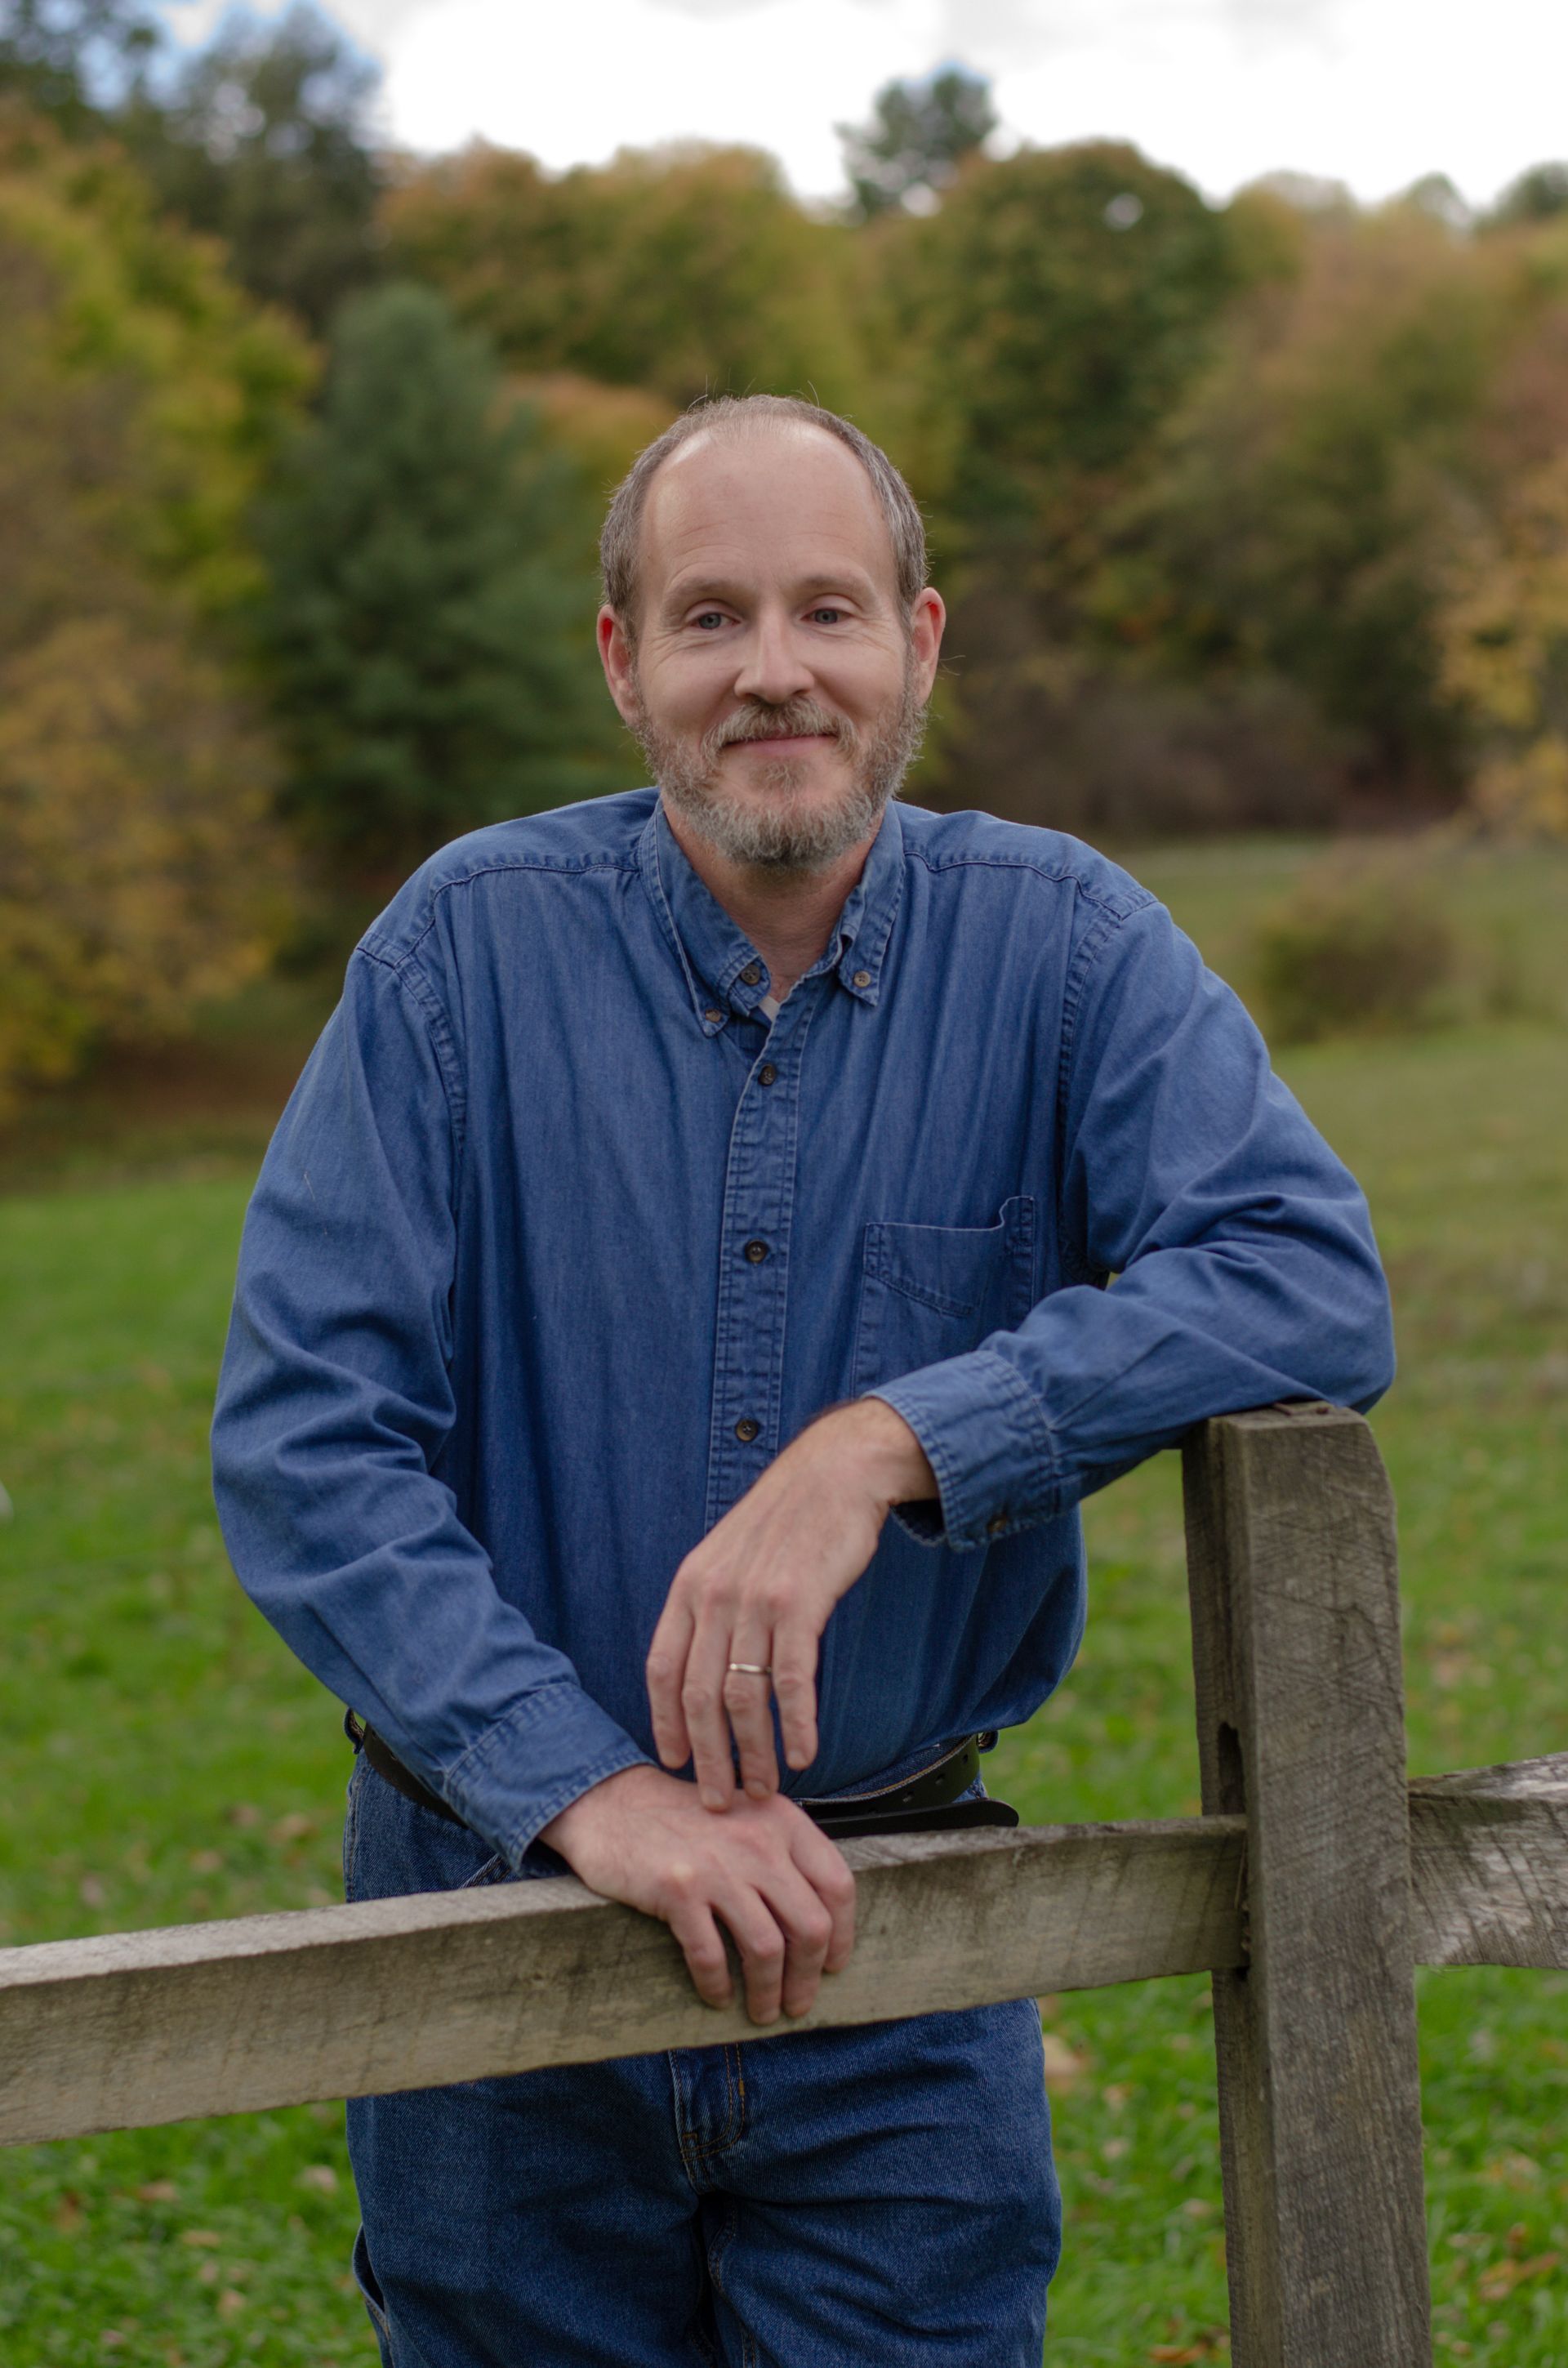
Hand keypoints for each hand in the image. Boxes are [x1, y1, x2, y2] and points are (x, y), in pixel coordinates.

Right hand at [540, 1763, 855, 2023]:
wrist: (613, 1804)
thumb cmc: (685, 1821)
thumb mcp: (746, 1818)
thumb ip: (783, 1855)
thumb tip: (817, 1925)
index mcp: (782, 1821)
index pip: (837, 1885)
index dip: (843, 1935)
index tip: (833, 1965)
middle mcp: (758, 1842)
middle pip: (810, 1926)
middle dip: (808, 1976)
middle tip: (798, 2003)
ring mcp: (718, 1866)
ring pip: (766, 1949)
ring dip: (767, 1993)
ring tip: (761, 2012)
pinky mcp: (678, 1890)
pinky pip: (711, 1956)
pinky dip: (718, 1986)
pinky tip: (717, 1996)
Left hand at [644, 1398, 936, 1811]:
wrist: (835, 1474)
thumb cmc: (787, 1519)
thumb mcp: (728, 1554)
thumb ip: (711, 1603)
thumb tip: (704, 1661)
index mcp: (690, 1585)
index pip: (662, 1670)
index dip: (665, 1723)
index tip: (673, 1763)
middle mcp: (713, 1596)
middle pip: (699, 1698)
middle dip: (708, 1758)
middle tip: (719, 1800)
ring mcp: (754, 1601)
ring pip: (743, 1699)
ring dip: (754, 1753)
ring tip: (765, 1787)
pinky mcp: (799, 1605)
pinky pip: (791, 1681)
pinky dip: (795, 1725)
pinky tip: (804, 1753)